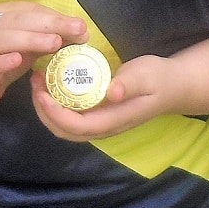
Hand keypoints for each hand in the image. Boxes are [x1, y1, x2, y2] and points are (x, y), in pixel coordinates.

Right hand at [0, 2, 86, 112]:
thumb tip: (80, 32)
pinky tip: (18, 60)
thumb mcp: (24, 45)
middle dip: (50, 24)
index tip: (80, 26)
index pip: (31, 11)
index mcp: (2, 14)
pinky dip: (3, 61)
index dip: (56, 17)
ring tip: (54, 43)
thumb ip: (46, 37)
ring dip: (30, 39)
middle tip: (76, 30)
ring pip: (3, 39)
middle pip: (20, 21)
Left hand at [32, 53, 176, 141]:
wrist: (173, 86)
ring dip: (46, 109)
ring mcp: (100, 124)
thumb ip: (129, 84)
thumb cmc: (159, 78)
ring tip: (38, 83)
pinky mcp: (97, 115)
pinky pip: (70, 117)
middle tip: (35, 83)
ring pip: (64, 127)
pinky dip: (55, 105)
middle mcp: (103, 128)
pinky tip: (51, 85)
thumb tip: (112, 93)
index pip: (77, 126)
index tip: (42, 92)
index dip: (55, 113)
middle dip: (44, 111)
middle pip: (64, 131)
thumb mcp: (146, 75)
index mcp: (113, 120)